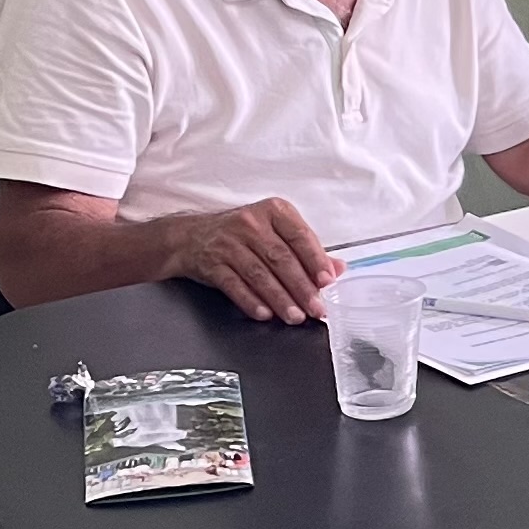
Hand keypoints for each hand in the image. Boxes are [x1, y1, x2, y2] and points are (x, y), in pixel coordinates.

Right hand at [167, 198, 339, 322]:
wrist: (190, 237)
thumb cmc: (241, 234)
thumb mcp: (275, 232)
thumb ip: (306, 250)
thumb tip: (338, 268)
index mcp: (273, 211)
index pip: (300, 236)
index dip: (316, 260)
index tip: (328, 281)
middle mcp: (251, 224)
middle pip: (281, 259)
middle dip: (302, 288)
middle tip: (316, 308)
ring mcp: (229, 243)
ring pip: (260, 274)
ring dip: (280, 299)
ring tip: (295, 316)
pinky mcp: (212, 263)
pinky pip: (234, 285)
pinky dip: (251, 301)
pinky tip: (265, 314)